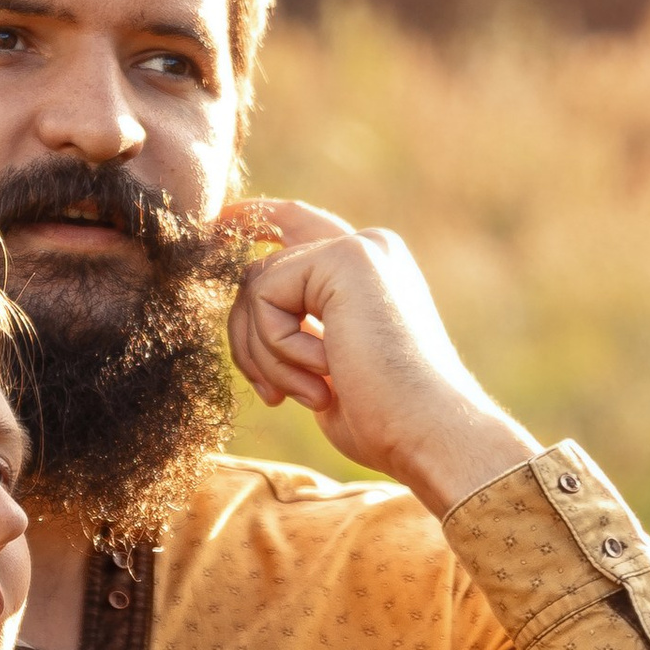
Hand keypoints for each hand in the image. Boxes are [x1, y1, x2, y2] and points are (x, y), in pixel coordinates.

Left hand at [225, 200, 535, 513]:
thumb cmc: (385, 421)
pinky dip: (280, 348)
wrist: (429, 432)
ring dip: (267, 356)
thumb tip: (248, 313)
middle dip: (248, 341)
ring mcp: (360, 248)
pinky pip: (265, 295)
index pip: (297, 226)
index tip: (220, 221)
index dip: (255, 218)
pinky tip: (326, 373)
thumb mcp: (326, 369)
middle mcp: (367, 249)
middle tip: (274, 394)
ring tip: (314, 392)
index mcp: (369, 273)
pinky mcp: (347, 256)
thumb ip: (296, 331)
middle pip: (260, 270)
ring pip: (256, 286)